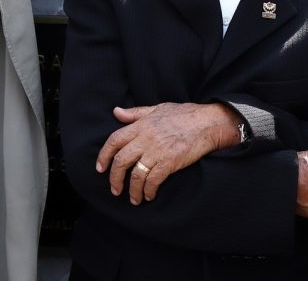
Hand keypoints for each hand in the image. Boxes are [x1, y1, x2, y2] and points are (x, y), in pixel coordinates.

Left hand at [97, 103, 240, 204]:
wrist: (207, 123)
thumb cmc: (184, 114)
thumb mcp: (157, 108)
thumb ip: (135, 113)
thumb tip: (116, 112)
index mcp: (141, 125)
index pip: (114, 141)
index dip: (104, 156)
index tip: (100, 169)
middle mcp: (145, 138)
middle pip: (121, 161)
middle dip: (115, 179)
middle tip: (115, 190)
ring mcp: (157, 151)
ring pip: (136, 175)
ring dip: (132, 190)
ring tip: (133, 199)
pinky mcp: (170, 162)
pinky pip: (153, 180)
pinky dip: (148, 191)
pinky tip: (149, 195)